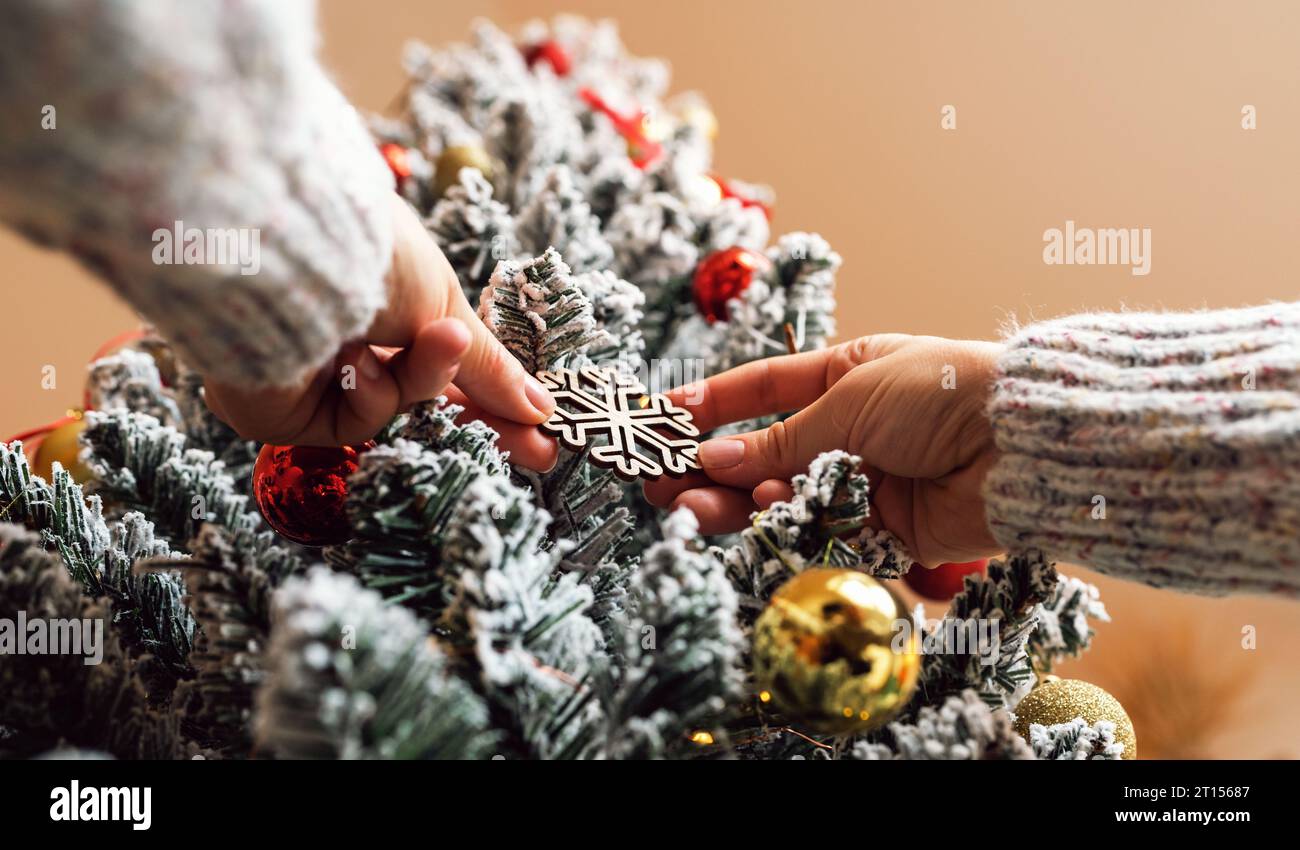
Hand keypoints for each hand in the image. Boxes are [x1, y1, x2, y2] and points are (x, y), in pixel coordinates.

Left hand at [204, 194, 558, 471]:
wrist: (294, 248)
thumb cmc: (372, 254)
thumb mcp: (446, 306)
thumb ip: (489, 367)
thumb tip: (542, 409)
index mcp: (382, 303)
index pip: (444, 366)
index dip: (495, 399)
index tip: (543, 431)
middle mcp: (343, 339)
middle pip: (420, 402)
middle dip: (478, 421)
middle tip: (535, 451)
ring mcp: (309, 376)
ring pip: (391, 411)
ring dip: (423, 378)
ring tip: (434, 339)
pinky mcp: (279, 409)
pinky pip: (348, 424)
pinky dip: (367, 393)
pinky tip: (354, 356)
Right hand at [644, 334, 1003, 564]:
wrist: (1017, 446)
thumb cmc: (939, 393)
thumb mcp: (848, 399)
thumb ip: (780, 438)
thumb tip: (712, 459)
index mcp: (845, 375)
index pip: (764, 388)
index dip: (712, 403)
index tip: (662, 418)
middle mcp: (849, 427)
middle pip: (763, 450)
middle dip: (709, 467)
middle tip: (656, 483)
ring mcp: (863, 478)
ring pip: (782, 495)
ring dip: (731, 502)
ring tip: (684, 508)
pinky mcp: (881, 526)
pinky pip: (818, 528)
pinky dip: (783, 523)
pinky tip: (753, 512)